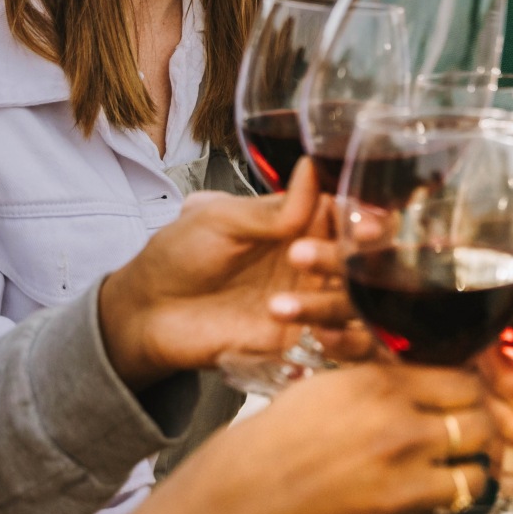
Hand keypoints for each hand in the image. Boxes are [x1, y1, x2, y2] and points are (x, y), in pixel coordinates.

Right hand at [74, 363, 512, 513]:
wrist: (233, 507)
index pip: (464, 376)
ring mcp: (402, 484)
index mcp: (382, 386)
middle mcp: (400, 430)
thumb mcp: (326, 387)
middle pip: (479, 422)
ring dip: (481, 475)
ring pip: (473, 475)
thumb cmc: (270, 443)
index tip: (502, 387)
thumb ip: (379, 374)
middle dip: (498, 428)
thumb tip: (420, 364)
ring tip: (491, 474)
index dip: (489, 383)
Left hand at [97, 160, 366, 389]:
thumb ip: (272, 210)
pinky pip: (341, 344)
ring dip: (331, 304)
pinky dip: (342, 343)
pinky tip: (317, 339)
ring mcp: (309, 301)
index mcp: (299, 222)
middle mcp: (314, 260)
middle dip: (350, 259)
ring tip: (278, 304)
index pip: (348, 214)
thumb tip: (313, 169)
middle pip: (360, 259)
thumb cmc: (179, 253)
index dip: (365, 217)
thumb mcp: (220, 220)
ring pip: (354, 302)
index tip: (365, 224)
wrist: (147, 312)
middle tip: (312, 259)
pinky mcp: (299, 339)